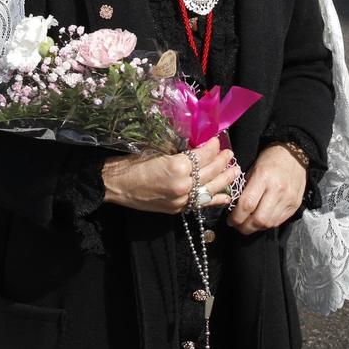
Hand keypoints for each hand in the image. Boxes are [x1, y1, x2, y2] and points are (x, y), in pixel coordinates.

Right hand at [101, 137, 239, 215]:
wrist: (114, 185)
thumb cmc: (130, 162)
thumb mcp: (156, 148)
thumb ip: (179, 149)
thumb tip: (196, 144)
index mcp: (177, 166)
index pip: (203, 155)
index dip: (212, 146)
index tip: (217, 139)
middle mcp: (183, 185)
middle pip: (210, 171)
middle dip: (222, 160)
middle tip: (229, 152)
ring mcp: (181, 200)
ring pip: (210, 189)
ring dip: (224, 178)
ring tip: (234, 170)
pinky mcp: (177, 209)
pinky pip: (201, 204)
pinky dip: (215, 199)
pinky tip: (226, 195)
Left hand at [228, 144, 307, 233]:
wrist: (294, 155)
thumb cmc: (270, 159)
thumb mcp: (253, 168)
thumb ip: (244, 188)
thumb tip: (234, 207)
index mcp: (263, 177)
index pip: (247, 204)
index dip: (236, 217)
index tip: (230, 220)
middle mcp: (277, 190)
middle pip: (259, 219)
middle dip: (245, 227)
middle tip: (237, 225)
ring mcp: (288, 199)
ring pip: (269, 224)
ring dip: (255, 228)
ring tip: (247, 224)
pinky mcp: (295, 205)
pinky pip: (278, 221)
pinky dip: (267, 224)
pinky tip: (260, 220)